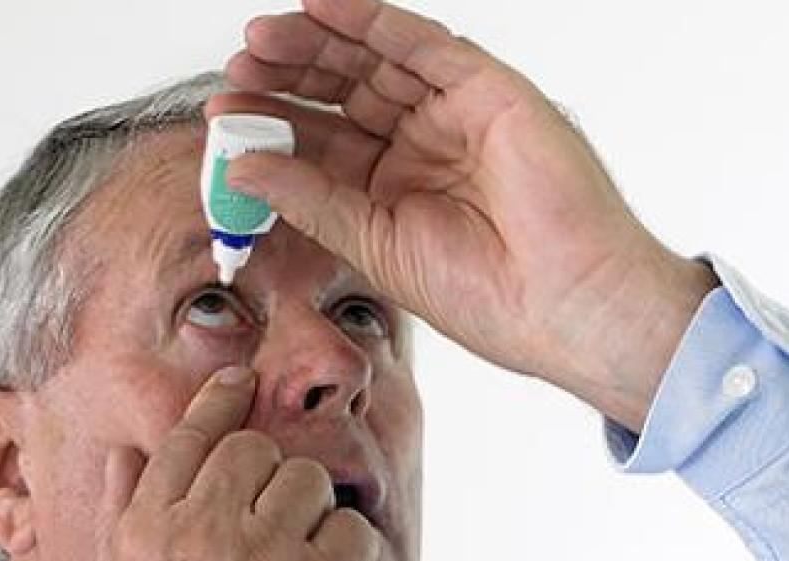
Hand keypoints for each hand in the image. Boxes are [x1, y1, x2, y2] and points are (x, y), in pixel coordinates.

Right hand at [97, 366, 381, 560]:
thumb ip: (124, 522)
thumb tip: (126, 457)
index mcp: (144, 531)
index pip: (189, 434)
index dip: (222, 402)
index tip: (243, 381)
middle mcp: (198, 529)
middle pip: (258, 451)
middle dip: (277, 483)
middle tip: (283, 536)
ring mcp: (261, 554)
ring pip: (310, 482)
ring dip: (317, 521)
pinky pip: (352, 531)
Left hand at [215, 0, 717, 431]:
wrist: (564, 305)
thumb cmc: (494, 300)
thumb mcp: (375, 247)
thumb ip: (311, 200)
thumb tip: (244, 167)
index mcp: (400, 193)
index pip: (325, 144)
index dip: (274, 126)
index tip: (224, 116)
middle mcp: (428, 148)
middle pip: (344, 93)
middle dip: (288, 76)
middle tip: (238, 71)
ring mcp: (458, 116)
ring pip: (376, 61)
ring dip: (318, 43)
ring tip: (263, 41)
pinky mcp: (488, 90)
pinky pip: (422, 43)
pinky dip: (371, 21)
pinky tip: (324, 11)